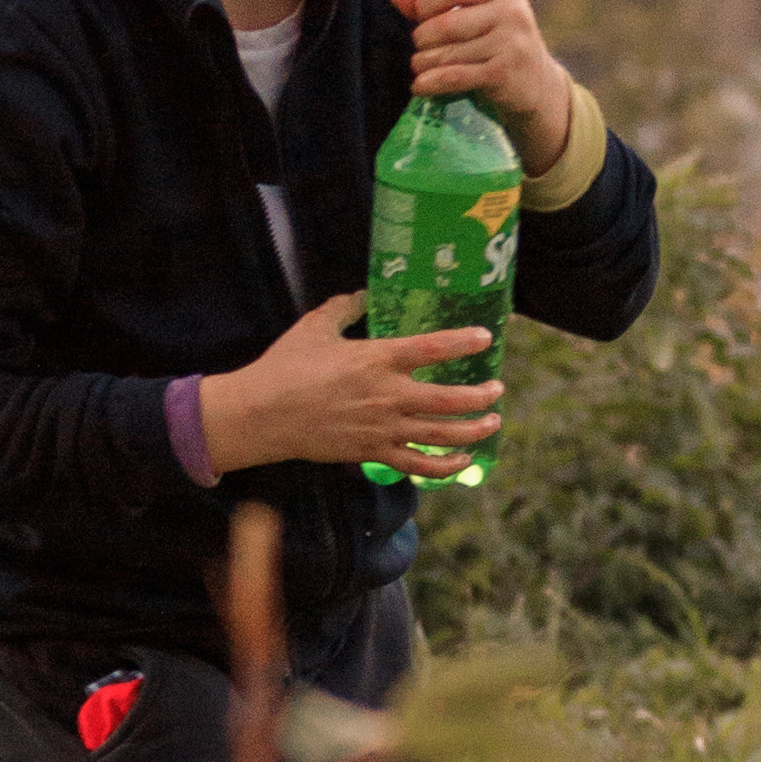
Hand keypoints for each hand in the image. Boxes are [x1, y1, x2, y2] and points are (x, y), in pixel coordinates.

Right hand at [199, 290, 503, 477]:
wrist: (263, 415)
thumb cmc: (286, 367)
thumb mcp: (315, 327)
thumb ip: (344, 308)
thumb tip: (362, 295)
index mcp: (377, 359)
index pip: (433, 348)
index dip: (464, 341)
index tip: (485, 337)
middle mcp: (388, 395)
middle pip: (450, 399)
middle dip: (481, 396)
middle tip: (497, 389)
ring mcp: (383, 427)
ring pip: (441, 434)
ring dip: (473, 431)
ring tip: (492, 423)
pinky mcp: (373, 453)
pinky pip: (418, 465)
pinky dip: (445, 466)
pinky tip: (463, 462)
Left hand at [390, 0, 573, 173]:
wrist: (537, 88)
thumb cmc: (495, 46)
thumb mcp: (472, 17)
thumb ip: (433, 3)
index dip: (425, 6)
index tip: (422, 21)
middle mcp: (512, 11)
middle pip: (445, 23)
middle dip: (423, 40)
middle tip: (422, 50)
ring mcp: (511, 43)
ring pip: (447, 52)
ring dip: (424, 63)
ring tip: (420, 68)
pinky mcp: (505, 74)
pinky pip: (454, 76)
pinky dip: (432, 83)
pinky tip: (419, 87)